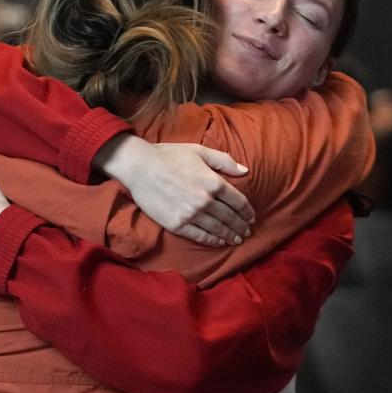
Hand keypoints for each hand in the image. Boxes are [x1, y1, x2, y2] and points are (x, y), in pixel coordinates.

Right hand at [95, 135, 254, 246]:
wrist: (139, 167)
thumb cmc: (169, 156)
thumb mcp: (199, 151)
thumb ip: (224, 161)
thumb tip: (245, 171)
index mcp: (213, 182)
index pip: (238, 201)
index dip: (248, 211)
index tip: (251, 217)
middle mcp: (205, 201)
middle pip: (230, 218)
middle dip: (241, 226)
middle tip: (247, 231)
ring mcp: (190, 214)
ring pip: (217, 229)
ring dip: (230, 235)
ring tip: (236, 239)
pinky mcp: (177, 224)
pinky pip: (199, 235)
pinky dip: (212, 240)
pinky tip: (219, 242)